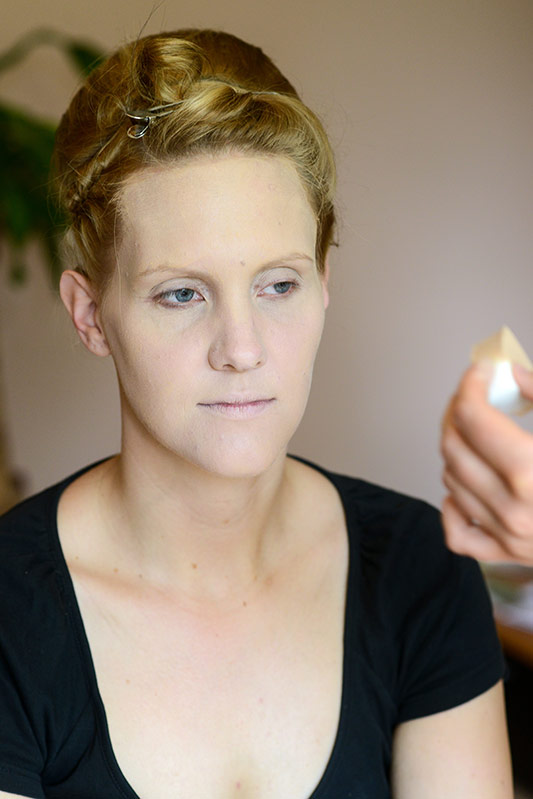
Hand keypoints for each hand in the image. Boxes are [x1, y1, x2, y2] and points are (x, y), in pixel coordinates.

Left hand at [440, 361, 532, 562]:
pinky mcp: (509, 556)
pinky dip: (454, 504)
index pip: (472, 417)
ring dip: (458, 449)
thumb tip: (511, 375)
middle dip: (458, 411)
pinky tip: (471, 483)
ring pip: (451, 482)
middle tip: (474, 394)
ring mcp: (508, 538)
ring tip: (479, 430)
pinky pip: (458, 532)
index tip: (482, 371)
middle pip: (453, 447)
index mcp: (530, 472)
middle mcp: (514, 510)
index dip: (471, 385)